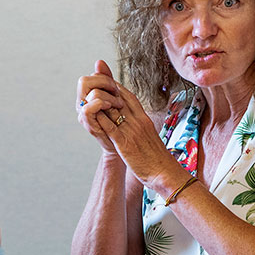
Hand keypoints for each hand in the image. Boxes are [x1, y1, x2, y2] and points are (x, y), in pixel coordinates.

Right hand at [77, 60, 126, 153]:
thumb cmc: (119, 120)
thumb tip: (99, 62)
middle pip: (84, 81)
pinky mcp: (88, 124)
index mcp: (86, 95)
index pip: (91, 76)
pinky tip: (111, 108)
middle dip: (105, 83)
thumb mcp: (114, 96)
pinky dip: (101, 104)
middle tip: (117, 94)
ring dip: (109, 96)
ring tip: (119, 105)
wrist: (122, 144)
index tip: (117, 88)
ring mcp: (83, 114)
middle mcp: (81, 103)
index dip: (105, 78)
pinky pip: (88, 108)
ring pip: (91, 93)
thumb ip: (106, 79)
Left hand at [78, 61, 180, 188]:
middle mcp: (139, 122)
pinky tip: (93, 114)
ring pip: (114, 111)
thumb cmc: (159, 159)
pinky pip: (112, 128)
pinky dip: (102, 120)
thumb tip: (138, 125)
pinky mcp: (126, 143)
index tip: (108, 82)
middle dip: (107, 90)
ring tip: (89, 95)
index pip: (130, 99)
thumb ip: (143, 129)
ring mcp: (132, 132)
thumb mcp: (151, 138)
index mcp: (145, 120)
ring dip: (101, 102)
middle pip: (121, 100)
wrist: (165, 172)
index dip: (118, 89)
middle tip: (95, 82)